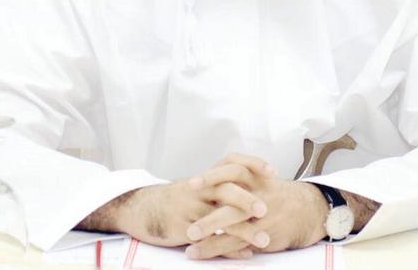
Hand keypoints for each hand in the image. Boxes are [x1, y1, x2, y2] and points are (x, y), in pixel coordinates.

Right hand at [97, 153, 275, 255]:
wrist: (143, 208)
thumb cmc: (177, 199)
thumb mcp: (198, 185)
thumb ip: (221, 184)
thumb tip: (251, 183)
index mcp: (207, 176)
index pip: (232, 162)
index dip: (253, 164)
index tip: (273, 171)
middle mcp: (200, 188)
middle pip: (226, 189)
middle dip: (248, 199)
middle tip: (267, 209)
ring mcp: (192, 208)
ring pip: (221, 218)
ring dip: (245, 230)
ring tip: (265, 241)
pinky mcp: (184, 228)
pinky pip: (211, 240)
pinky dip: (229, 249)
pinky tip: (246, 255)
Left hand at [184, 165, 328, 260]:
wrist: (307, 209)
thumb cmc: (273, 193)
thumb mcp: (258, 179)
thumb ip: (236, 179)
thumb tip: (207, 180)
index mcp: (255, 176)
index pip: (233, 169)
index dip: (212, 175)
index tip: (191, 184)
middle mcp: (259, 193)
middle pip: (233, 199)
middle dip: (211, 212)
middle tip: (190, 224)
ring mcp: (264, 215)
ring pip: (236, 227)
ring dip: (212, 238)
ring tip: (191, 245)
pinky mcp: (266, 234)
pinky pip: (242, 243)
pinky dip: (222, 249)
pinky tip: (205, 253)